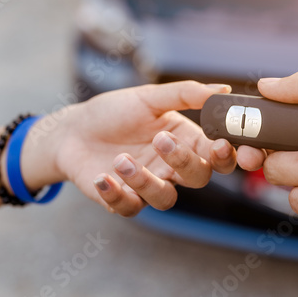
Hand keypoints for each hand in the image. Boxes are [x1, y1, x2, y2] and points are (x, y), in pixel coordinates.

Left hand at [20, 81, 235, 216]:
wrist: (71, 130)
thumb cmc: (114, 112)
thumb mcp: (149, 97)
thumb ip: (186, 94)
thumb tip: (224, 89)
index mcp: (185, 140)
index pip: (217, 154)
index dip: (226, 155)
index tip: (219, 145)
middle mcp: (172, 166)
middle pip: (199, 178)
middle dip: (184, 162)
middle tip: (161, 140)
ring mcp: (149, 185)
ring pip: (166, 198)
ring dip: (146, 181)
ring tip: (121, 159)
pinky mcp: (123, 199)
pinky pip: (130, 208)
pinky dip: (117, 195)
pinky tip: (103, 177)